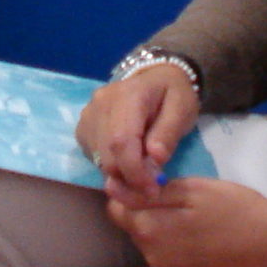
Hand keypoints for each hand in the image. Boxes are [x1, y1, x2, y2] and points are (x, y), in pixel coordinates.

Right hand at [77, 63, 200, 200]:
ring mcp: (88, 114)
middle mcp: (100, 103)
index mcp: (128, 95)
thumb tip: (154, 159)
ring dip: (120, 175)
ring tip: (143, 174)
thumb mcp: (182, 109)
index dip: (134, 172)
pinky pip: (93, 156)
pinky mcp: (84, 126)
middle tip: (151, 189)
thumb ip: (168, 133)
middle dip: (128, 179)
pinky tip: (128, 161)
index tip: (152, 190)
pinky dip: (110, 166)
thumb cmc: (173, 93)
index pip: (121, 140)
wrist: (156, 76)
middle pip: (106, 154)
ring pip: (98, 159)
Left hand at [105, 179, 266, 266]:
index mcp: (151, 230)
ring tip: (183, 206)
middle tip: (169, 187)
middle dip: (141, 205)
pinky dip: (168, 237)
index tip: (146, 174)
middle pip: (129, 224)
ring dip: (155, 221)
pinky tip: (191, 226)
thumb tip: (112, 187)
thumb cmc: (237, 210)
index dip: (127, 187)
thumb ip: (150, 191)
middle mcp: (152, 256)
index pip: (116, 207)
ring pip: (145, 238)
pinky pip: (162, 252)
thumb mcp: (194, 189)